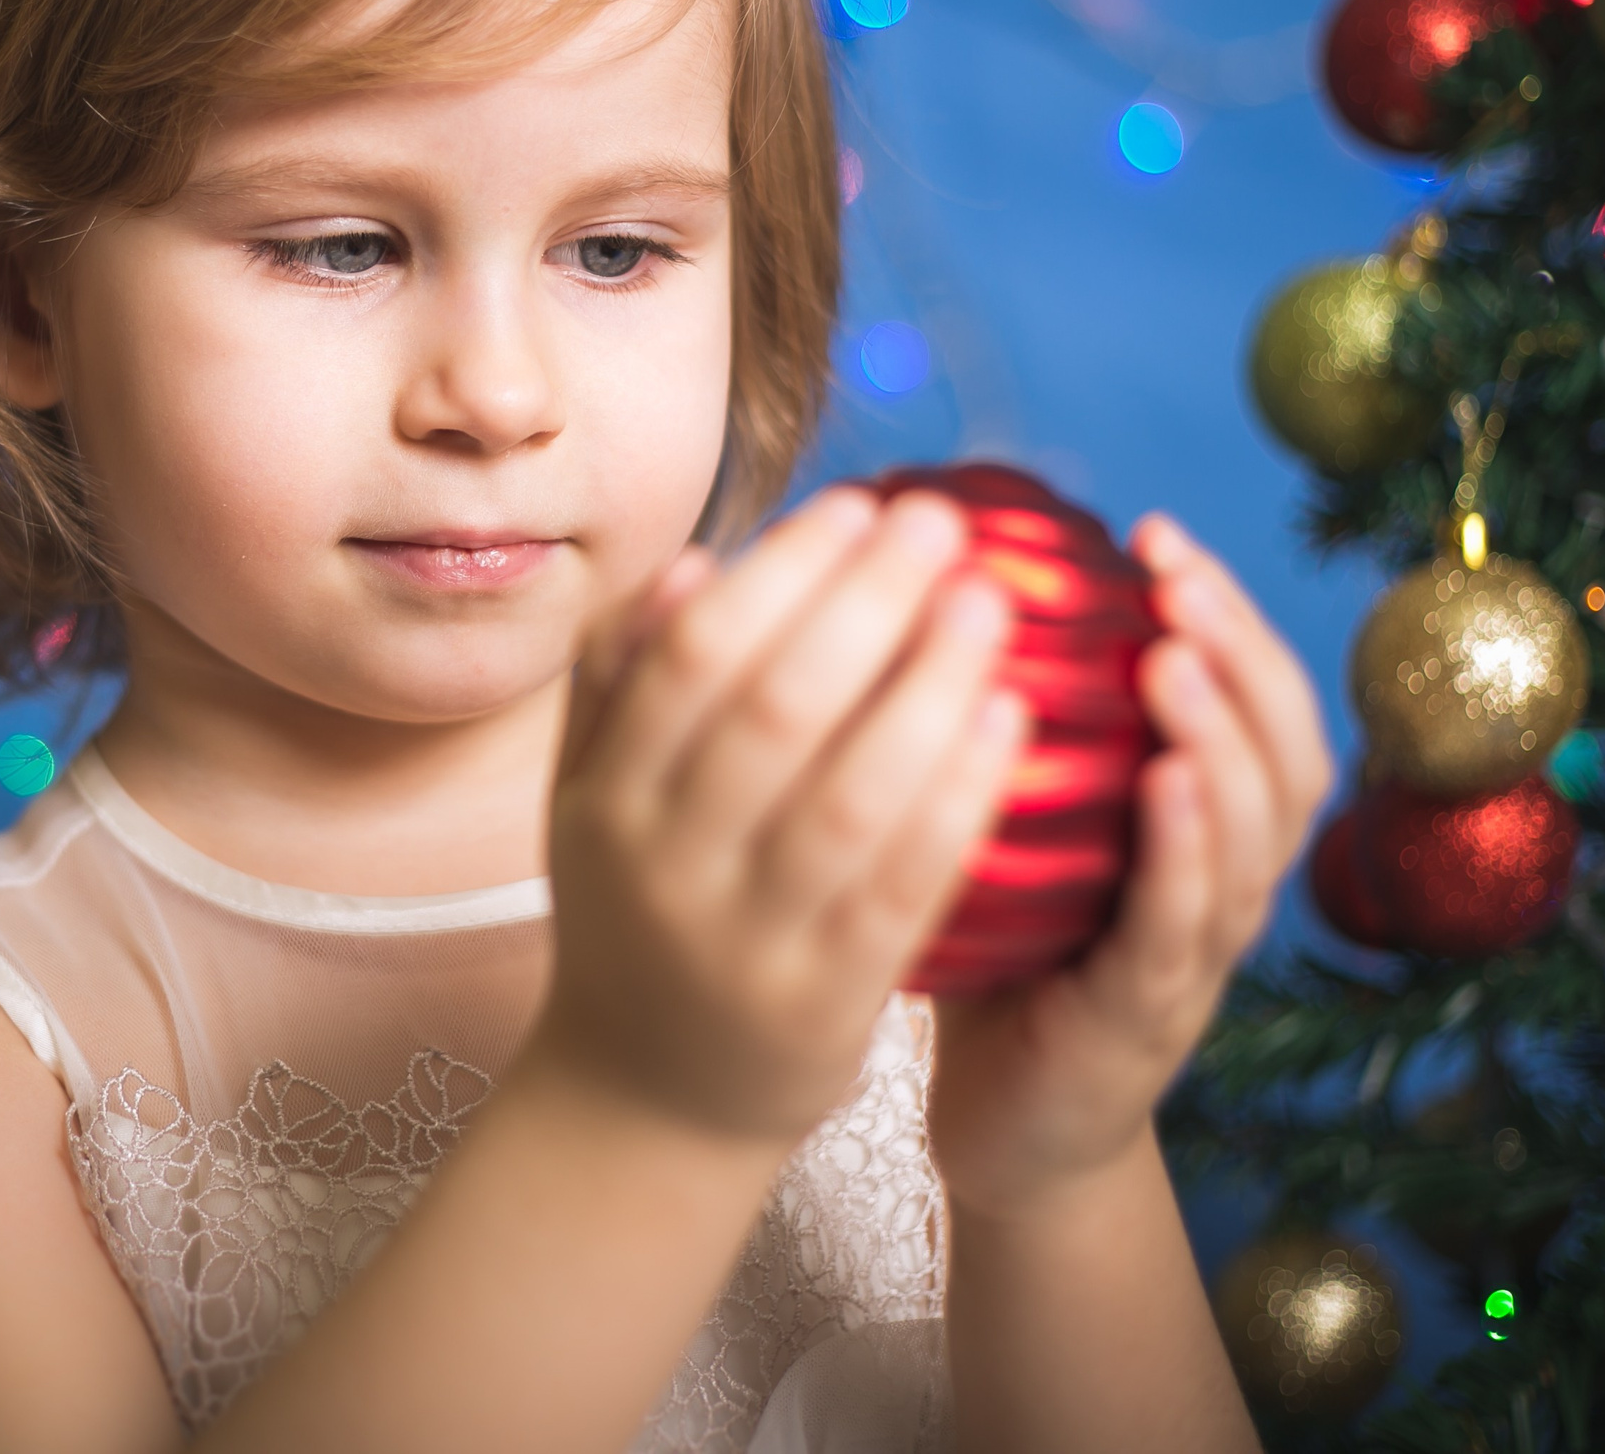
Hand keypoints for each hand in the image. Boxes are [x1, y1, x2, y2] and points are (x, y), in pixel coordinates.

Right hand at [529, 487, 1028, 1142]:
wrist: (644, 1100)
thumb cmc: (637, 917)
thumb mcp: (593, 802)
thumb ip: (622, 685)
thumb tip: (691, 563)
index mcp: (606, 798)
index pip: (694, 658)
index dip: (782, 572)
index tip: (862, 504)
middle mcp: (665, 864)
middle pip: (774, 710)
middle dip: (866, 603)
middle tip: (945, 524)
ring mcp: (745, 940)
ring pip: (848, 797)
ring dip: (926, 687)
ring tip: (990, 604)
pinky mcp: (824, 1004)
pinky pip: (903, 885)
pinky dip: (957, 797)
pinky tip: (1011, 721)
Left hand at [926, 513, 1331, 1215]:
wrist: (1006, 1126)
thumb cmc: (1005, 954)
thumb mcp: (1017, 824)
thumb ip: (1012, 727)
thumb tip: (934, 579)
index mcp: (1199, 824)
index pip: (1251, 697)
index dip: (1225, 611)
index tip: (1157, 531)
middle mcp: (1222, 879)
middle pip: (1284, 748)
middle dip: (1241, 649)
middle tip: (1180, 575)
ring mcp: (1197, 953)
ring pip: (1255, 832)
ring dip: (1223, 735)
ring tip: (1178, 659)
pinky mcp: (1151, 1018)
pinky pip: (1185, 925)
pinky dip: (1186, 849)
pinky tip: (1166, 783)